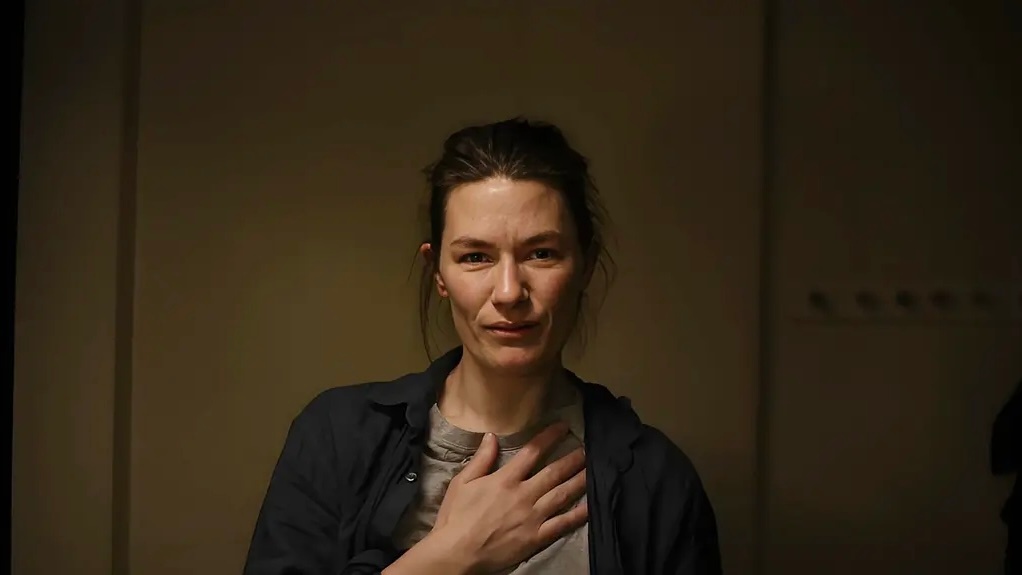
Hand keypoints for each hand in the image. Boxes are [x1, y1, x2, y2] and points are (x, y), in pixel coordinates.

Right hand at [430, 421, 588, 573]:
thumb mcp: (462, 482)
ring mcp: (532, 517)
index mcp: (505, 479)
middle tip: (586, 449)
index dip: (549, 437)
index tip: (562, 427)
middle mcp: (523, 494)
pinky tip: (590, 506)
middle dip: (572, 459)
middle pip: (553, 472)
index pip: (532, 452)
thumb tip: (492, 436)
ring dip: (579, 480)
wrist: (457, 553)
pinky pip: (562, 524)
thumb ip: (481, 459)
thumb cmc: (456, 517)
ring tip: (592, 469)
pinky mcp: (536, 537)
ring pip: (562, 494)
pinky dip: (577, 515)